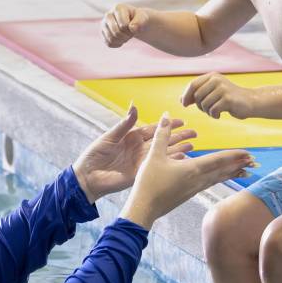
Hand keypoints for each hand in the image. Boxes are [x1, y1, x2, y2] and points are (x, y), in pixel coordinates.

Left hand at [73, 104, 196, 201]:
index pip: (154, 129)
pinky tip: (181, 160)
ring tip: (193, 146)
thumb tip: (134, 106)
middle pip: (163, 140)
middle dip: (178, 136)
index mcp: (132, 137)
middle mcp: (139, 148)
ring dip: (178, 149)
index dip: (167, 125)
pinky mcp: (140, 173)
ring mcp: (141, 161)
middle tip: (194, 133)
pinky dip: (169, 163)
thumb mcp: (110, 137)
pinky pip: (157, 167)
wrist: (87, 176)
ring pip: (163, 153)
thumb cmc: (94, 155)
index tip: (181, 121)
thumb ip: (124, 124)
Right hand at [101, 3, 149, 47]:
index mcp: (118, 8)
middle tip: (131, 33)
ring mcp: (104, 24)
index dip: (131, 29)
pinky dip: (117, 44)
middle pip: (116, 32)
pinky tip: (122, 39)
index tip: (134, 26)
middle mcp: (108, 15)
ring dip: (122, 40)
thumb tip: (132, 28)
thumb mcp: (143, 18)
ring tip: (127, 35)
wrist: (134, 22)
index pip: (123, 25)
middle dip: (126, 36)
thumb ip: (140, 21)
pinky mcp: (102, 33)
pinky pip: (109, 44)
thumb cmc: (138, 18)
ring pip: (111, 39)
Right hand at [120, 113, 253, 228]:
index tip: (248, 153)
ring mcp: (194, 188)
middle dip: (239, 164)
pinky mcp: (189, 194)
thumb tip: (165, 115)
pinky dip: (220, 179)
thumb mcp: (154, 155)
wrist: (144, 208)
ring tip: (245, 171)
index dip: (234, 155)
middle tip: (254, 162)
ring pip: (218, 178)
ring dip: (232, 173)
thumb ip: (162, 135)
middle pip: (223, 170)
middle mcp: (198, 180)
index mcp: (192, 169)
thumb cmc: (149, 182)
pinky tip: (220, 178)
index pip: (218, 160)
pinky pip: (210, 184)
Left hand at [181, 73, 254, 119]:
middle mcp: (217, 80)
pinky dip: (214, 115)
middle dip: (199, 106)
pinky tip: (219, 115)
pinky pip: (212, 110)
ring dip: (207, 112)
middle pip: (197, 95)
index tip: (184, 104)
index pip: (193, 84)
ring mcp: (223, 88)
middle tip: (207, 110)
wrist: (251, 101)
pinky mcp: (228, 99)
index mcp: (212, 76)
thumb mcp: (213, 93)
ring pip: (204, 104)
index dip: (186, 95)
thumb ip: (198, 94)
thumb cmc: (230, 98)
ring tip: (215, 112)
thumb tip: (181, 99)